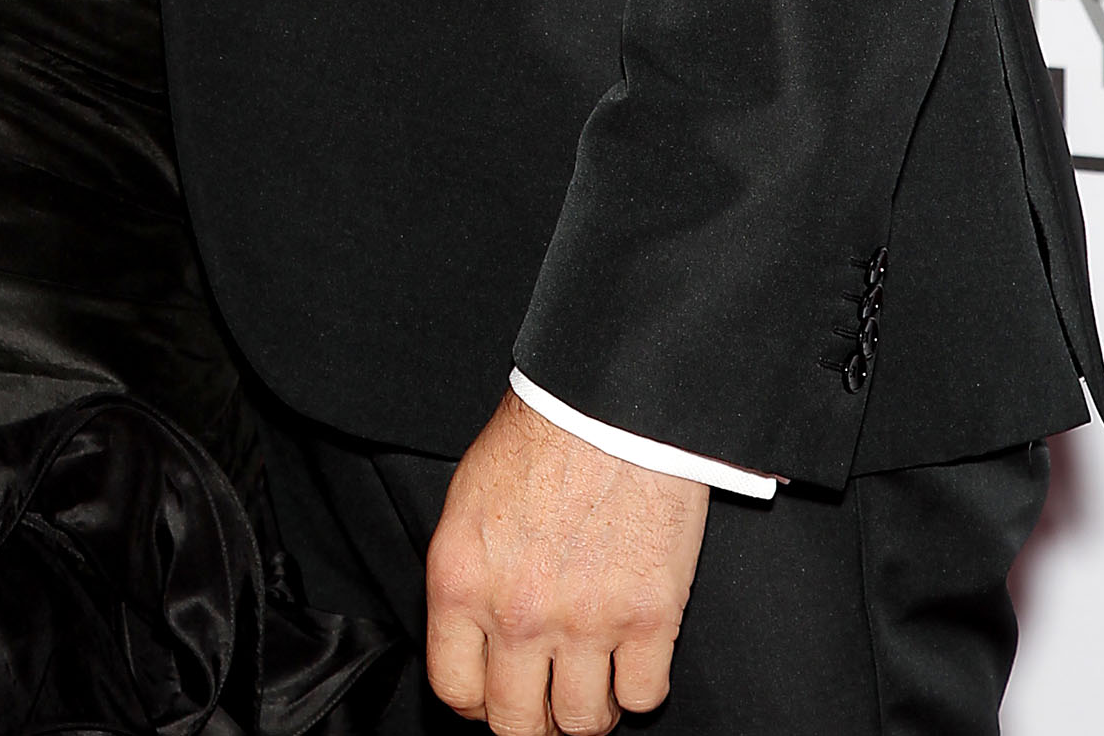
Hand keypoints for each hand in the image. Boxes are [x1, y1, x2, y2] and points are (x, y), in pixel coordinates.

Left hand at [426, 390, 707, 733]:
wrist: (610, 399)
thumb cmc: (541, 436)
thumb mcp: (468, 502)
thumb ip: (469, 577)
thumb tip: (476, 637)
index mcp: (461, 580)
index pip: (455, 691)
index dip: (479, 704)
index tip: (496, 694)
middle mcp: (516, 612)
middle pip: (518, 725)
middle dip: (535, 719)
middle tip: (548, 698)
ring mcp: (585, 620)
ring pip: (584, 723)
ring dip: (590, 709)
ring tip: (595, 680)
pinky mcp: (648, 616)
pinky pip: (644, 696)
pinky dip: (640, 686)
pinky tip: (634, 656)